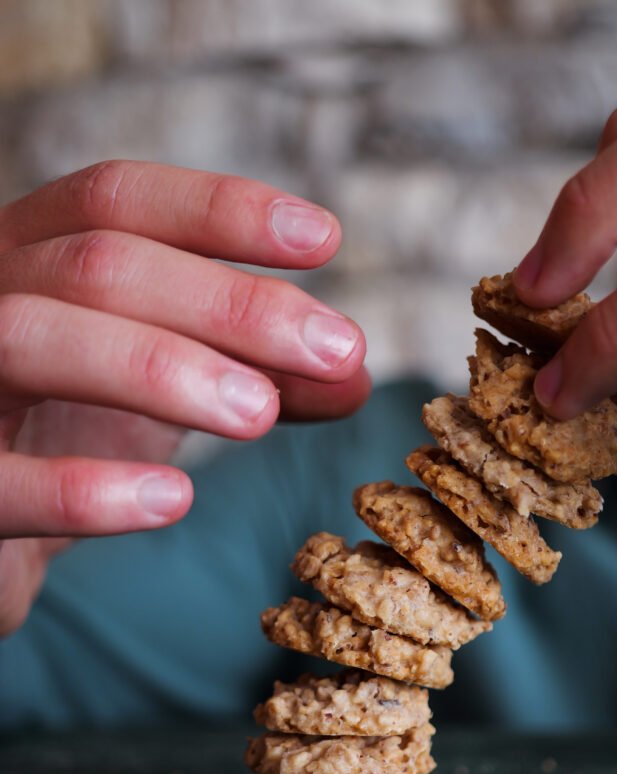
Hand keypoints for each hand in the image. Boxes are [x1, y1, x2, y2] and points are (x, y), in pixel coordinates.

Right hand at [0, 160, 367, 632]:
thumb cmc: (62, 437)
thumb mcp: (161, 392)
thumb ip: (249, 376)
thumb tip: (352, 375)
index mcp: (32, 258)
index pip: (116, 200)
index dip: (218, 210)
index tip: (324, 239)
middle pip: (98, 264)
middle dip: (228, 303)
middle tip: (336, 349)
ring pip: (33, 336)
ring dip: (160, 368)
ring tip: (262, 415)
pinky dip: (81, 489)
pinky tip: (169, 499)